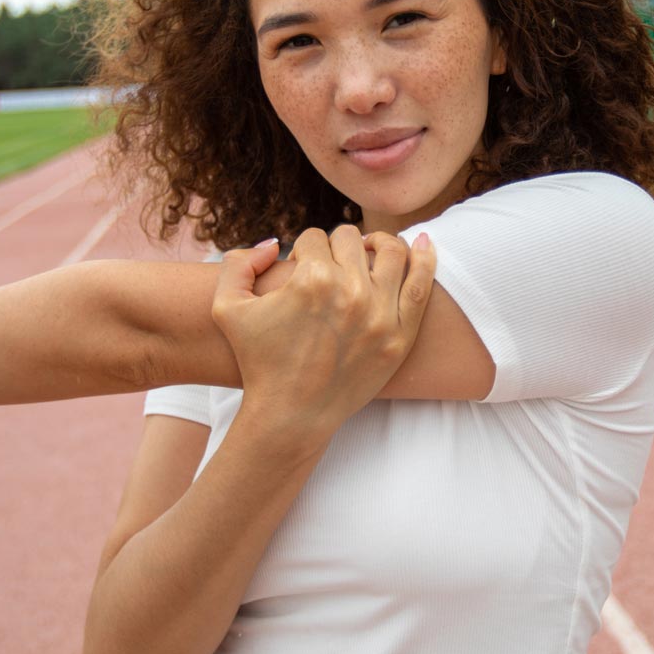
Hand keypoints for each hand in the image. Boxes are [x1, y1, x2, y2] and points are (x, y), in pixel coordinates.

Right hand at [210, 224, 435, 441]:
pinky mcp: (400, 336)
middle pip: (350, 239)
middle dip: (335, 248)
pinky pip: (422, 285)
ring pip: (390, 251)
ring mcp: (380, 313)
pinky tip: (423, 244)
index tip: (301, 271)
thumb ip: (239, 262)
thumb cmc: (259, 361)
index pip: (314, 238)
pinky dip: (425, 258)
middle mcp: (350, 290)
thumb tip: (274, 243)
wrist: (290, 415)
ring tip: (368, 255)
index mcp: (311, 279)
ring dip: (376, 245)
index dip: (303, 252)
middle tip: (329, 268)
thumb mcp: (227, 307)